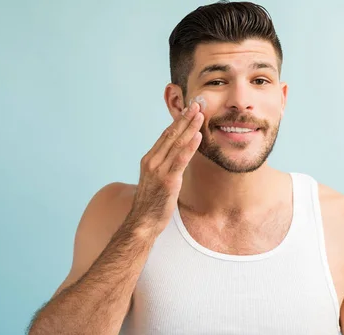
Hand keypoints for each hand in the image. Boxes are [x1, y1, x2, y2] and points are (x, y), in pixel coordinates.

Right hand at [127, 101, 203, 235]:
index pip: (165, 136)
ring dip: (189, 128)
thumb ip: (163, 168)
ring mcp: (159, 170)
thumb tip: (177, 160)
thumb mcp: (155, 181)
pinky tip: (197, 137)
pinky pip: (180, 160)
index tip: (188, 110)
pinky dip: (189, 147)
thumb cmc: (150, 204)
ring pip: (176, 144)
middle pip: (170, 135)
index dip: (178, 122)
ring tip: (200, 114)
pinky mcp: (167, 181)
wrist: (142, 222)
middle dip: (184, 118)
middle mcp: (152, 161)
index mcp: (149, 160)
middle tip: (196, 104)